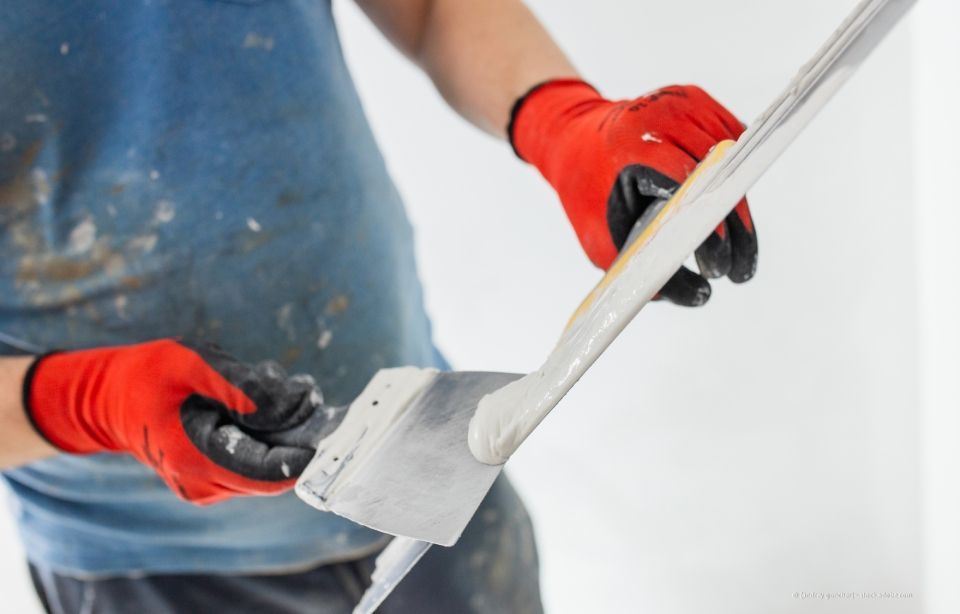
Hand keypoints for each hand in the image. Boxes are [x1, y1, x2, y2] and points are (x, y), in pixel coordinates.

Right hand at [23, 340, 332, 503]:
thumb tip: (291, 405)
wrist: (110, 398)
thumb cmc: (149, 374)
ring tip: (273, 383)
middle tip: (305, 387)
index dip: (306, 452)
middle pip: (274, 468)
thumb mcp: (193, 363)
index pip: (269, 472)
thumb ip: (242, 385)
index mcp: (197, 460)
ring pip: (268, 462)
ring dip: (281, 426)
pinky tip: (255, 398)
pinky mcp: (215, 477)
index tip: (332, 424)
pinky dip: (266, 429)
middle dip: (295, 428)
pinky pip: (255, 458)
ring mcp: (209, 486)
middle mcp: (205, 485)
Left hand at [510, 80, 757, 305]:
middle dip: (731, 227)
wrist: (573, 139)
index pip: (682, 181)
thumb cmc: (586, 194)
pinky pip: (730, 144)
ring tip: (736, 251)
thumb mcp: (599, 239)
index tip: (719, 263)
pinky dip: (732, 179)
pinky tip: (727, 214)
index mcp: (630, 143)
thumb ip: (640, 269)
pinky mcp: (696, 98)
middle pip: (716, 174)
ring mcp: (682, 100)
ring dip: (735, 206)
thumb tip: (696, 298)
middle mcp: (660, 114)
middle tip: (737, 273)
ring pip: (731, 160)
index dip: (705, 224)